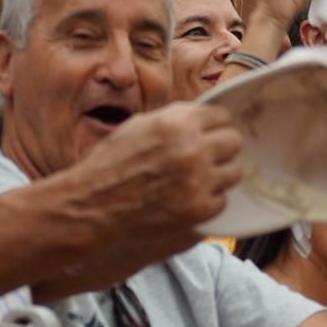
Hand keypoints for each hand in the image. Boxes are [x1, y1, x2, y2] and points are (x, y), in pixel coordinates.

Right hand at [83, 103, 243, 238]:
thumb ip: (175, 119)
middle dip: (222, 148)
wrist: (92, 204)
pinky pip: (222, 201)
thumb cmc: (111, 163)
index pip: (223, 116)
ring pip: (234, 171)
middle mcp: (192, 149)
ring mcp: (198, 181)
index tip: (212, 133)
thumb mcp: (140, 125)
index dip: (216, 125)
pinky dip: (208, 200)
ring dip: (219, 174)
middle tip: (207, 157)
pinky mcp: (198, 210)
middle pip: (234, 142)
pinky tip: (188, 198)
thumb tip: (203, 117)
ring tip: (199, 178)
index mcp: (177, 122)